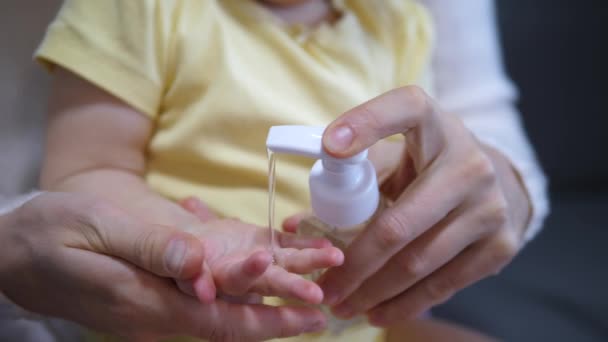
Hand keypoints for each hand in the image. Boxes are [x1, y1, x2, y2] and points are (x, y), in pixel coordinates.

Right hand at [0, 193, 326, 339]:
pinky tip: (256, 280)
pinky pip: (202, 301)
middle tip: (322, 308)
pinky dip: (236, 293)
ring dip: (261, 305)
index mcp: (145, 304)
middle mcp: (157, 316)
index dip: (266, 320)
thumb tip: (200, 262)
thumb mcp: (97, 230)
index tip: (308, 314)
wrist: (14, 253)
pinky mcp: (152, 297)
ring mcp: (154, 309)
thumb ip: (150, 247)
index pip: (219, 321)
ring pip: (219, 313)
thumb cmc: (51, 235)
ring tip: (303, 293)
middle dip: (276, 318)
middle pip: (228, 323)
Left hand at [286, 87, 531, 324]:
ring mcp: (490, 206)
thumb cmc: (428, 166)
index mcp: (436, 125)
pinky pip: (445, 284)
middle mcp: (469, 163)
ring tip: (342, 305)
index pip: (406, 109)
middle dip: (354, 263)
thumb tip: (293, 225)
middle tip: (323, 286)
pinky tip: (377, 312)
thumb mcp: (397, 155)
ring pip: (419, 261)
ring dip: (373, 291)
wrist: (497, 184)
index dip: (367, 123)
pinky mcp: (501, 244)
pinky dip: (406, 303)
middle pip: (399, 223)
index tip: (330, 147)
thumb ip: (351, 175)